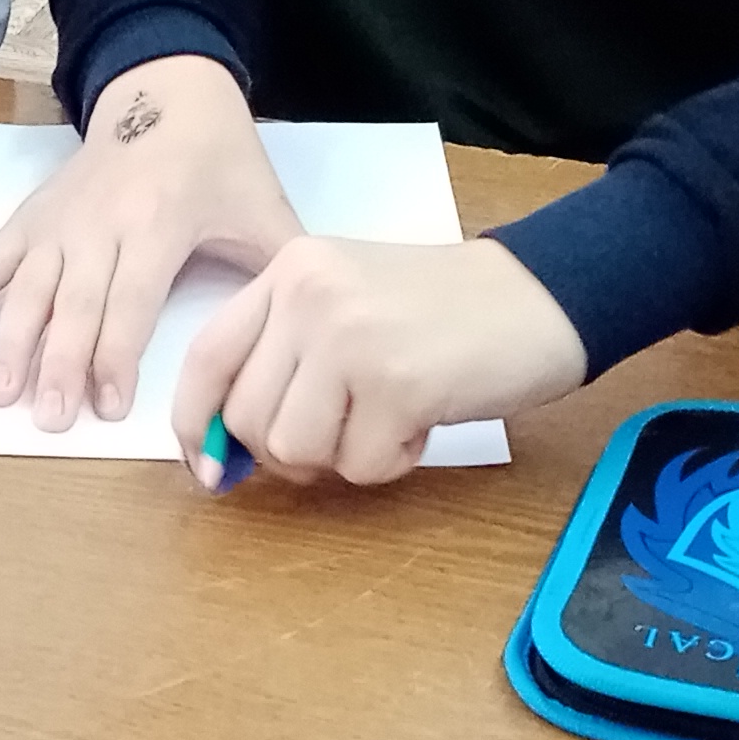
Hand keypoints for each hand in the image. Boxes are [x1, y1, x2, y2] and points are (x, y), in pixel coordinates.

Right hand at [0, 53, 297, 427]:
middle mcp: (101, 222)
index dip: (115, 353)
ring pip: (28, 288)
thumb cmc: (219, 159)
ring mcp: (60, 220)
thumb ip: (278, 270)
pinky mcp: (34, 216)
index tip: (105, 405)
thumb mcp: (262, 208)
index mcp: (158, 222)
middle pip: (74, 302)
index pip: (130, 299)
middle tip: (47, 418)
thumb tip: (304, 340)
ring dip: (8, 342)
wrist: (166, 90)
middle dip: (59, 364)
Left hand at [170, 235, 586, 484]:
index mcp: (290, 270)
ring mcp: (349, 337)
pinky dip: (391, 463)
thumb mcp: (349, 302)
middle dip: (289, 452)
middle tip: (345, 436)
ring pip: (295, 449)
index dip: (196, 422)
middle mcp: (308, 295)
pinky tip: (421, 423)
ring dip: (343, 458)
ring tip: (389, 419)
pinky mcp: (396, 383)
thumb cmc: (446, 312)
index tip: (208, 468)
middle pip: (248, 417)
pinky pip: (358, 466)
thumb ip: (287, 354)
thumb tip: (226, 449)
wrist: (542, 296)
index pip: (206, 355)